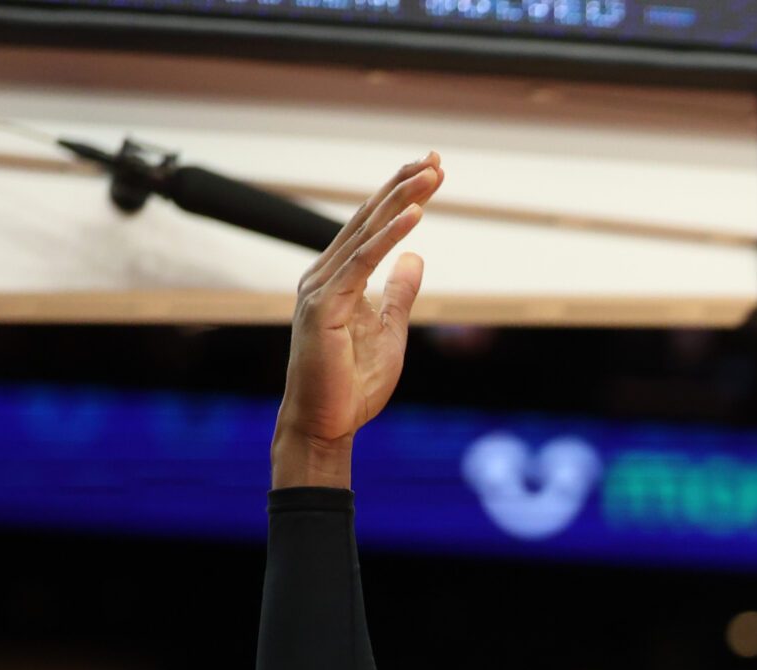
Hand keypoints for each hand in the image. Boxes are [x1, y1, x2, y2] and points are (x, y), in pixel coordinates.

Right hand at [271, 152, 441, 485]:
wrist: (325, 423)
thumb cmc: (352, 383)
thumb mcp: (389, 330)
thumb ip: (399, 292)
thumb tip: (417, 257)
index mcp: (338, 277)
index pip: (372, 226)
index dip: (400, 196)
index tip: (431, 171)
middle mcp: (323, 274)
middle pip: (369, 218)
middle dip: (403, 186)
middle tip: (436, 159)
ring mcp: (320, 287)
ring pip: (366, 232)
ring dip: (401, 201)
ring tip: (431, 176)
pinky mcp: (325, 306)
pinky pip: (362, 263)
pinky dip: (389, 237)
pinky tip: (415, 216)